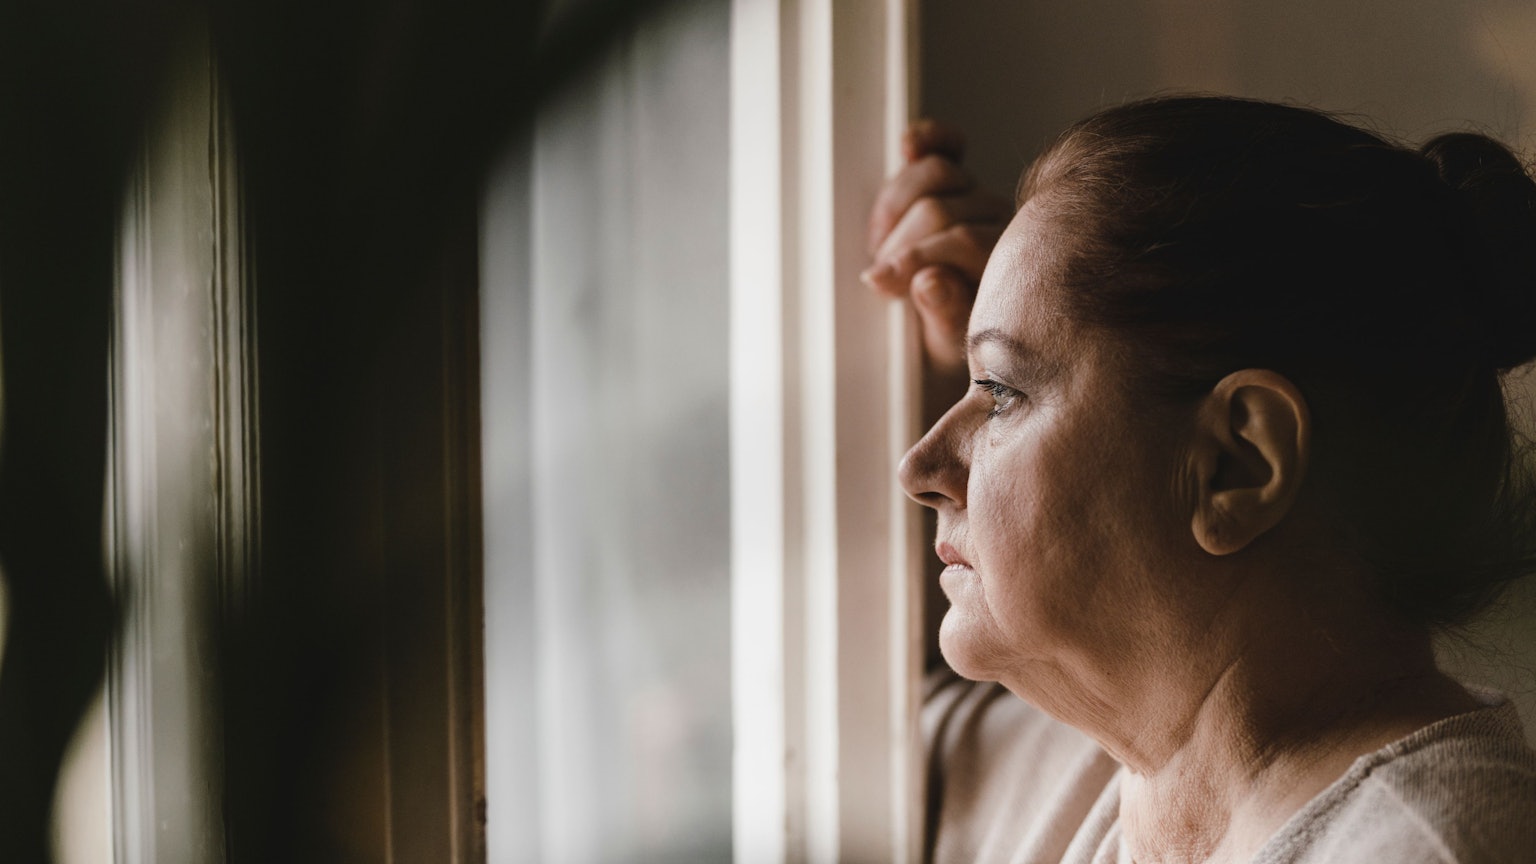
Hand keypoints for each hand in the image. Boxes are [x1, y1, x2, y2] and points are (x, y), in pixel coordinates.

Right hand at [862, 120, 1012, 376]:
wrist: (962, 340)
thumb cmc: (959, 347)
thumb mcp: (951, 348)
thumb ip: (945, 315)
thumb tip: (929, 281)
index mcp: (1010, 263)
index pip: (961, 238)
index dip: (914, 257)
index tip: (880, 282)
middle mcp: (1002, 222)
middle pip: (938, 207)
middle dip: (899, 242)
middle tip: (881, 275)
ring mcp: (979, 199)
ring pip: (934, 172)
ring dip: (894, 206)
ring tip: (881, 244)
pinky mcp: (957, 183)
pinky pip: (948, 148)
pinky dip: (929, 140)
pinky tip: (910, 144)